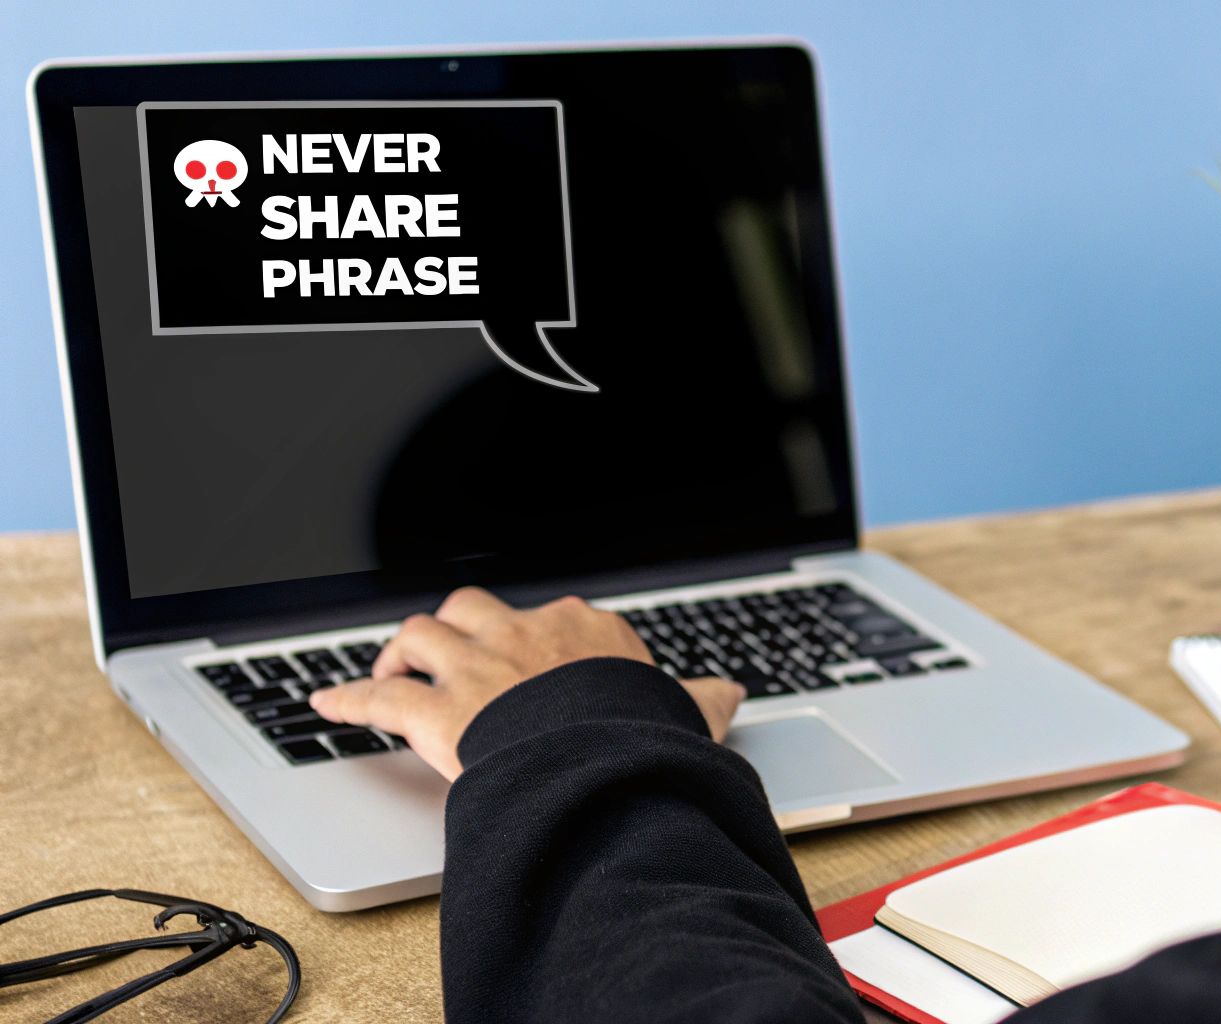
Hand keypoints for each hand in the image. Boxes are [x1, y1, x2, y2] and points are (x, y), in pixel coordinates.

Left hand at [310, 587, 744, 780]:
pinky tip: (326, 702)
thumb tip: (730, 690)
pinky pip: (379, 697)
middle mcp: (524, 633)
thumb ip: (700, 700)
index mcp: (585, 630)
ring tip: (390, 668)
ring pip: (421, 633)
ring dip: (401, 652)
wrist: (601, 759)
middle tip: (448, 652)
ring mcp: (476, 667)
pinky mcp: (436, 709)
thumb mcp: (684, 714)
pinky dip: (348, 699)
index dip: (534, 640)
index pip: (553, 619)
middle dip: (455, 625)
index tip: (531, 658)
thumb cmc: (641, 735)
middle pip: (473, 606)